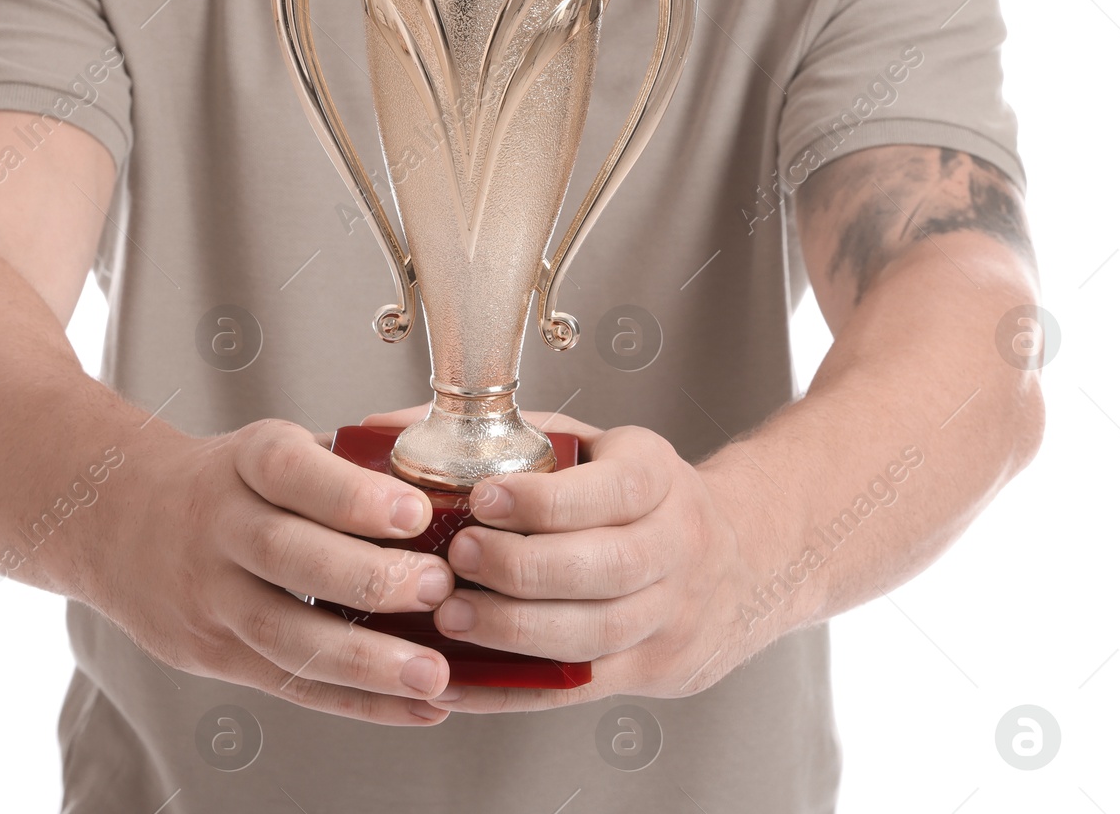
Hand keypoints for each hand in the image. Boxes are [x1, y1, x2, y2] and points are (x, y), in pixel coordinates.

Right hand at [90, 418, 459, 724]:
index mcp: (245, 462)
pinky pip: (288, 684)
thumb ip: (352, 463)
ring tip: (433, 675)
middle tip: (440, 588)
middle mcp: (218, 526)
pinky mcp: (211, 655)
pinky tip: (415, 709)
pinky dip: (357, 703)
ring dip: (366, 662)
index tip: (415, 511)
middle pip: (289, 556)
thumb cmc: (229, 481)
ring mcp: (209, 597)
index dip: (353, 496)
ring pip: (285, 634)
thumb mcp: (274, 447)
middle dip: (370, 578)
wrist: (118, 518)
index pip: (293, 474)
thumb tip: (455, 478)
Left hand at [361, 407, 762, 712]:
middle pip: (605, 569)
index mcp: (657, 477)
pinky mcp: (650, 670)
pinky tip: (458, 680)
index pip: (610, 491)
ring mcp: (667, 615)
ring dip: (515, 632)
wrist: (734, 561)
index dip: (544, 501)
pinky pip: (579, 687)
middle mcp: (674, 546)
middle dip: (522, 568)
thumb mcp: (593, 446)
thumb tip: (385, 428)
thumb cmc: (631, 495)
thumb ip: (506, 435)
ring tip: (451, 618)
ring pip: (594, 635)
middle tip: (458, 559)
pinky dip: (513, 691)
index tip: (482, 499)